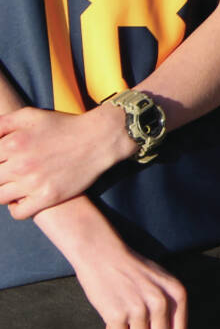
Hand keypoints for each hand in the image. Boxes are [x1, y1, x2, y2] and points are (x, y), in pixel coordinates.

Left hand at [0, 104, 134, 218]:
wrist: (100, 138)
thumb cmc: (63, 125)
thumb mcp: (29, 115)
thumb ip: (0, 124)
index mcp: (12, 144)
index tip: (4, 162)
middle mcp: (20, 165)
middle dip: (0, 175)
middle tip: (11, 171)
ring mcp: (34, 183)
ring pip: (0, 197)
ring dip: (4, 191)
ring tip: (16, 183)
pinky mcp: (48, 197)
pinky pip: (18, 212)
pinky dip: (16, 208)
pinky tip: (23, 197)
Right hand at [34, 201, 186, 328]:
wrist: (103, 254)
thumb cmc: (131, 268)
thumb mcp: (161, 281)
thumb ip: (169, 304)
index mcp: (176, 294)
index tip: (151, 326)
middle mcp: (161, 302)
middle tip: (135, 322)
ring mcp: (139, 309)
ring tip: (123, 316)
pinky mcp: (117, 315)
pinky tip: (111, 316)